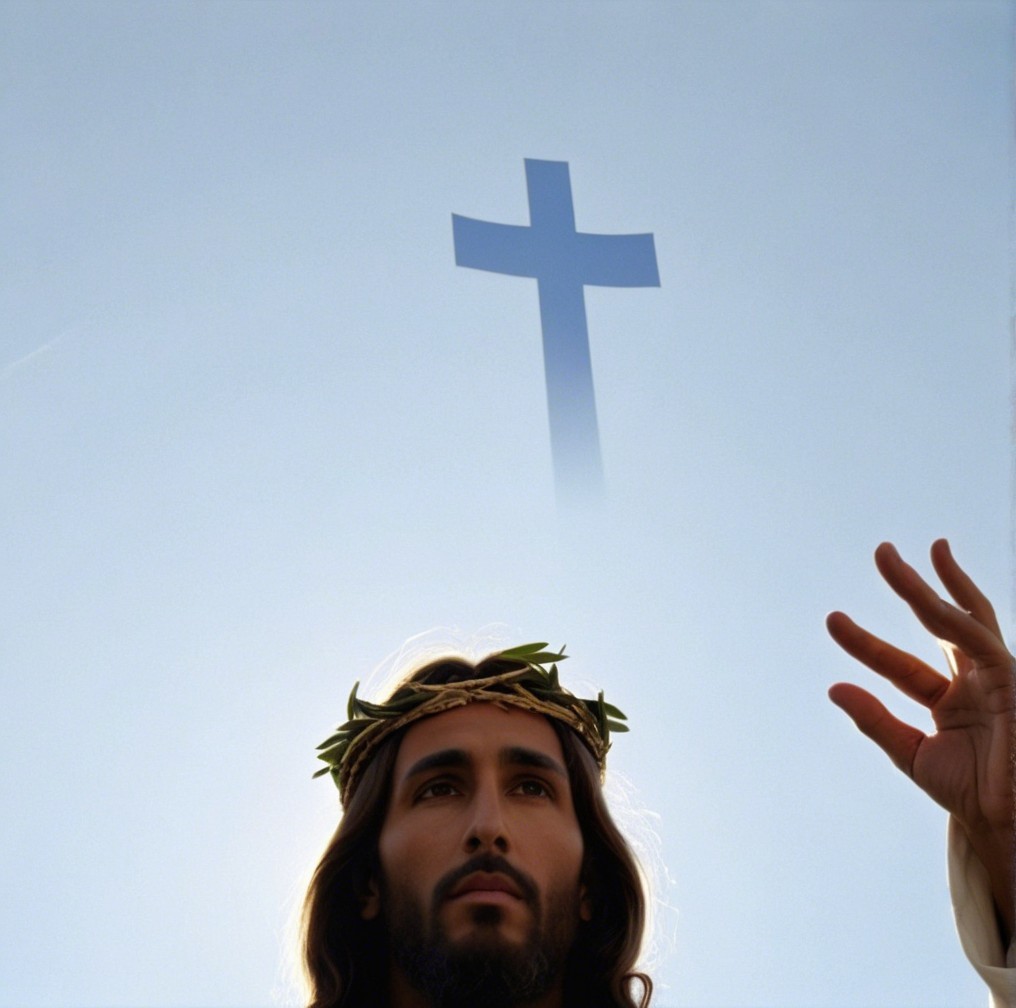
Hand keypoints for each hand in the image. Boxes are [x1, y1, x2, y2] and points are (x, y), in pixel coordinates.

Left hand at [826, 539, 1013, 940]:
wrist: (1004, 822)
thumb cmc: (967, 792)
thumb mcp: (910, 752)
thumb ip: (875, 720)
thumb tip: (834, 687)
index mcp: (949, 699)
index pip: (898, 662)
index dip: (865, 642)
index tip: (832, 619)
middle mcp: (973, 680)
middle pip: (939, 622)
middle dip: (910, 586)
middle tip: (881, 550)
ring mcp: (996, 677)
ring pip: (958, 620)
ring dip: (926, 587)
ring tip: (893, 557)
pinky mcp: (1011, 679)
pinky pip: (981, 638)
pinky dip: (958, 608)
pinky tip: (937, 577)